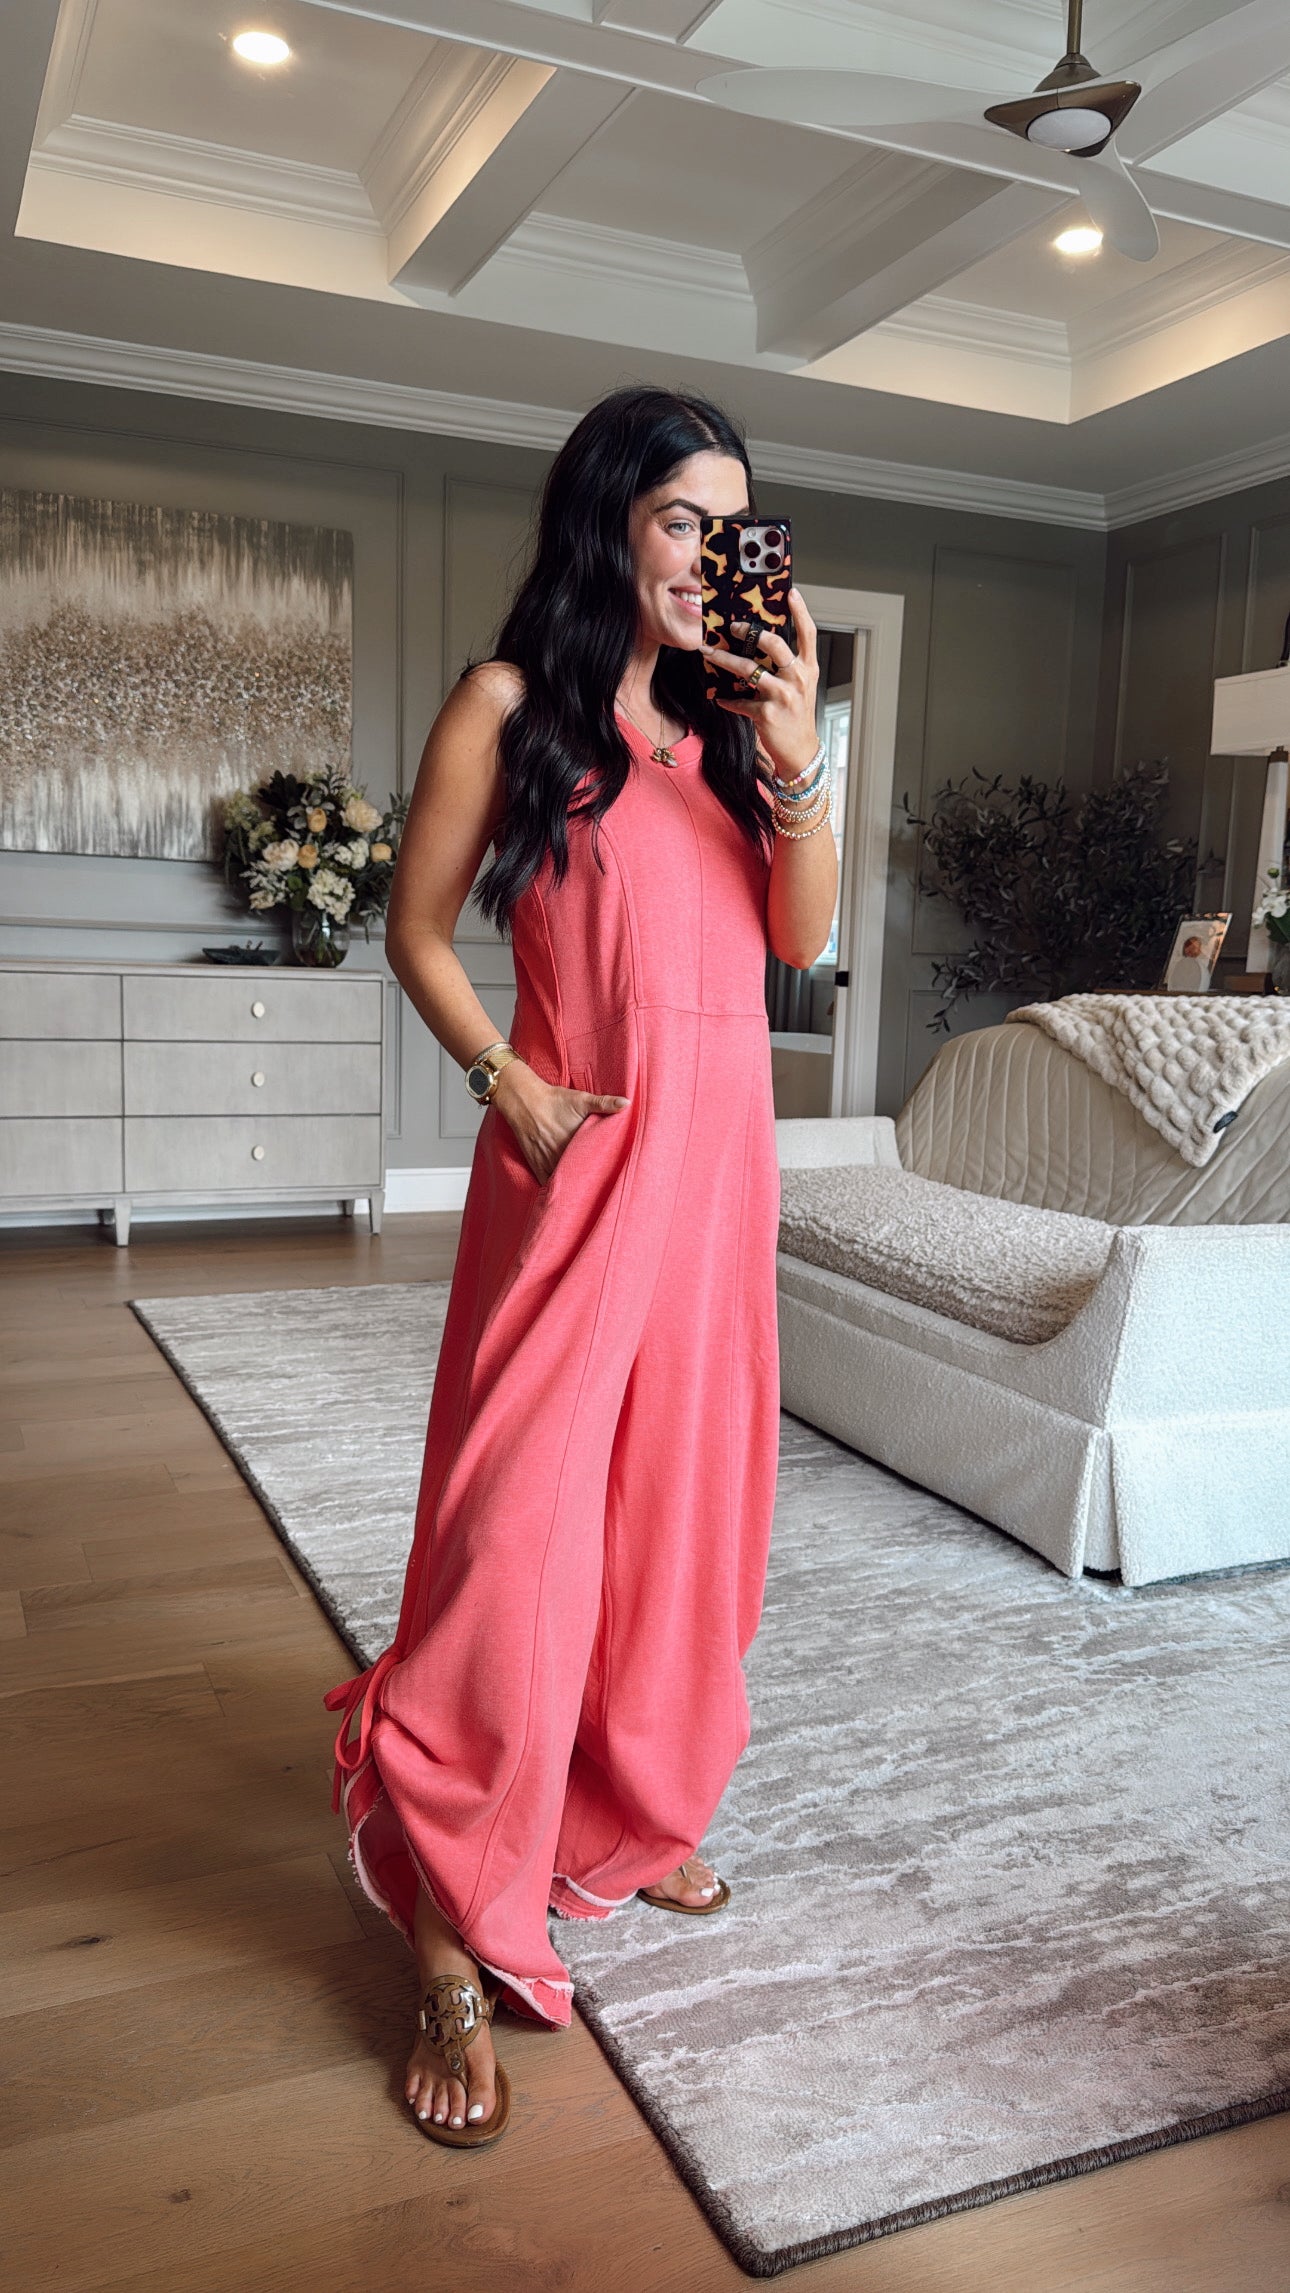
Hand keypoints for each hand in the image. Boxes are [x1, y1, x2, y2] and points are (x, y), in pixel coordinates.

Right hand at [490, 1059, 628, 1183]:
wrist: (524, 1101)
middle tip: (602, 1185)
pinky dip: (555, 1188)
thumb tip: (627, 1102)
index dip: (604, 1170)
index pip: (594, 1164)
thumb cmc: (555, 1100)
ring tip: (585, 1192)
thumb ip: (605, 1103)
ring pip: (564, 1182)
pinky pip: (546, 1183)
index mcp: (576, 1143)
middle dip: (590, 1180)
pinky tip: (565, 1191)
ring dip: (574, 1185)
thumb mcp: (582, 1099)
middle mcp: (561, 1156)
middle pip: (579, 1175)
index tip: (612, 1173)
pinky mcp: (536, 1165)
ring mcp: (547, 1162)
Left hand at [700, 588, 819, 779]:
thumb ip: (787, 666)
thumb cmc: (797, 715)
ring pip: (749, 670)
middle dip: (749, 632)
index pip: (809, 634)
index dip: (801, 612)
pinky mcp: (767, 714)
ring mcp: (783, 697)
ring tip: (708, 653)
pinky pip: (740, 701)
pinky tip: (719, 697)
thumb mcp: (800, 687)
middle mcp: (798, 679)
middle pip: (775, 645)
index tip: (791, 593)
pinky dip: (728, 700)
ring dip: (724, 660)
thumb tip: (758, 645)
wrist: (800, 751)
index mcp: (808, 669)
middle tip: (731, 627)